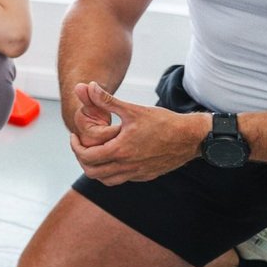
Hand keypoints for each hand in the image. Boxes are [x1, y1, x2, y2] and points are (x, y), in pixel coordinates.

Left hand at [67, 82, 202, 184]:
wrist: (192, 137)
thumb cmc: (163, 121)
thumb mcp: (133, 109)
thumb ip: (107, 100)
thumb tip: (88, 87)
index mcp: (120, 150)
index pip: (86, 157)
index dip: (75, 147)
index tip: (74, 137)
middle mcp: (127, 166)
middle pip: (92, 172)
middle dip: (82, 159)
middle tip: (81, 146)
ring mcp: (137, 174)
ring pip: (106, 180)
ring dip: (96, 168)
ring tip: (94, 152)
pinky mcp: (146, 176)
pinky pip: (122, 179)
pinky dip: (111, 172)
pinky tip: (113, 157)